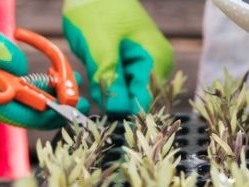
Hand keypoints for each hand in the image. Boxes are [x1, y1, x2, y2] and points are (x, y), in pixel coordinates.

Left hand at [63, 0, 173, 115]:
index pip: (147, 100)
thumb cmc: (97, 10)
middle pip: (136, 100)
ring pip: (124, 94)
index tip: (104, 114)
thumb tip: (118, 111)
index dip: (126, 112)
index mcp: (156, 60)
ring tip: (93, 66)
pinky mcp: (127, 66)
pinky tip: (94, 66)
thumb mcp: (100, 46)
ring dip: (105, 91)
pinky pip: (116, 85)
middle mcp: (154, 66)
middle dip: (112, 100)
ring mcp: (142, 66)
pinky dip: (102, 83)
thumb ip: (110, 79)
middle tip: (92, 85)